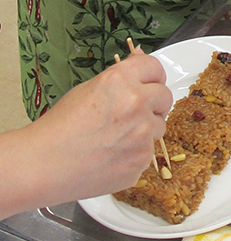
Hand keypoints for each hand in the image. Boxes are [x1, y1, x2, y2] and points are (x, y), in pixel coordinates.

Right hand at [0, 54, 172, 218]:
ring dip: (147, 128)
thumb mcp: (87, 90)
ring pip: (160, 126)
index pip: (155, 68)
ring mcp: (143, 135)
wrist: (46, 165)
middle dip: (155, 102)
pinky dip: (137, 152)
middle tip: (138, 110)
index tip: (152, 82)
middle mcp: (136, 104)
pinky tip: (115, 155)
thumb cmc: (59, 128)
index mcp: (120, 81)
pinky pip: (149, 151)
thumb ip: (120, 81)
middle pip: (166, 97)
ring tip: (119, 136)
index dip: (153, 75)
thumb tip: (138, 74)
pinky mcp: (142, 160)